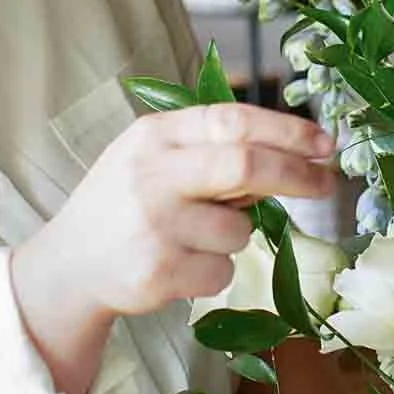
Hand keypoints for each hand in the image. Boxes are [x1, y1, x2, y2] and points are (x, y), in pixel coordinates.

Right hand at [11, 104, 335, 393]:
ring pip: (240, 231)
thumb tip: (294, 154)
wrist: (67, 267)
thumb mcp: (150, 158)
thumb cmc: (122, 205)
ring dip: (233, 237)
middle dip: (297, 174)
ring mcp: (155, 226)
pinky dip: (213, 272)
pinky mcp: (159, 272)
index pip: (233, 121)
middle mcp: (152, 175)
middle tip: (326, 184)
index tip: (325, 144)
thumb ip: (208, 149)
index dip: (287, 131)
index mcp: (154, 136)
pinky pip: (222, 273)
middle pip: (246, 165)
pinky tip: (175, 266)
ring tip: (190, 238)